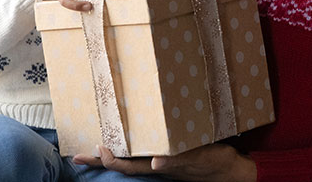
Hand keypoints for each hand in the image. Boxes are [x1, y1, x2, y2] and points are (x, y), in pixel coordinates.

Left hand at [73, 143, 255, 181]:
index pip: (128, 165)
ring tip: (91, 149)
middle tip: (79, 156)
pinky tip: (123, 141)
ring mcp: (162, 160)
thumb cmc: (214, 162)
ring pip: (131, 158)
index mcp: (159, 164)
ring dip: (111, 155)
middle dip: (100, 161)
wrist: (232, 169)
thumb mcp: (196, 158)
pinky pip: (145, 152)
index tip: (97, 149)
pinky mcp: (170, 155)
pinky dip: (131, 149)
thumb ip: (175, 161)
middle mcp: (156, 163)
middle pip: (122, 163)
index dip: (110, 160)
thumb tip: (155, 162)